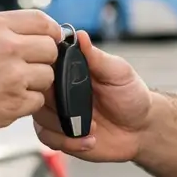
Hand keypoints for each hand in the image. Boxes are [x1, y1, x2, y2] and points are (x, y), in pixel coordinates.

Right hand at [0, 10, 62, 137]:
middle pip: (50, 49)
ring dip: (35, 82)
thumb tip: (32, 33)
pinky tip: (9, 100)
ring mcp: (14, 76)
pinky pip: (37, 100)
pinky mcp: (15, 102)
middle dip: (44, 59)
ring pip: (48, 76)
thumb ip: (2, 29)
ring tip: (13, 85)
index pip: (42, 21)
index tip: (51, 40)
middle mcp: (9, 47)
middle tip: (28, 67)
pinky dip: (27, 103)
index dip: (52, 32)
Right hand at [32, 30, 151, 162]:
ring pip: (39, 116)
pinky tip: (90, 140)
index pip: (45, 64)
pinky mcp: (58, 134)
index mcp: (69, 69)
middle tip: (79, 110)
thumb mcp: (119, 72)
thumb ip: (97, 57)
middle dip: (56, 103)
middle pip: (36, 91)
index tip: (58, 79)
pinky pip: (47, 138)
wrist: (140, 129)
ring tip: (92, 126)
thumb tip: (80, 35)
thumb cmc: (131, 96)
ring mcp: (56, 112)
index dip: (46, 70)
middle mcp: (58, 89)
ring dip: (64, 125)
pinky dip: (68, 141)